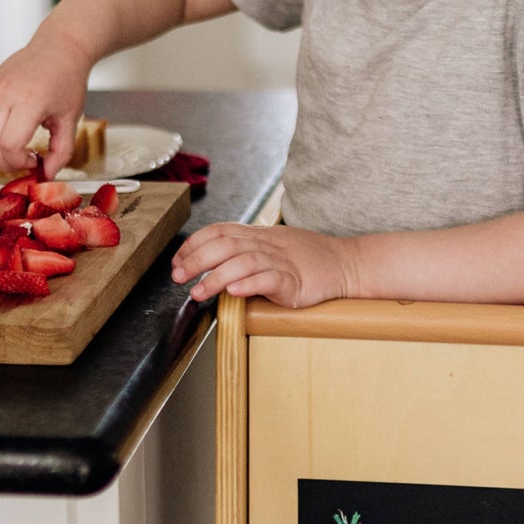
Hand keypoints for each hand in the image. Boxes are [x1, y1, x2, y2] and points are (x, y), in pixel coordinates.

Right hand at [0, 26, 89, 175]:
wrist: (59, 47)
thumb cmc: (68, 80)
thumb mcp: (71, 119)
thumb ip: (61, 151)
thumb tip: (46, 176)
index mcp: (29, 101)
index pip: (9, 144)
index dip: (18, 162)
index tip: (33, 161)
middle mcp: (5, 94)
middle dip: (5, 162)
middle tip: (23, 160)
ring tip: (9, 150)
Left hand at [171, 221, 356, 307]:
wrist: (346, 264)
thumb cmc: (309, 259)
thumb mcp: (273, 245)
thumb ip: (245, 249)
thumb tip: (211, 259)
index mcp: (259, 235)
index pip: (219, 231)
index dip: (193, 244)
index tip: (177, 261)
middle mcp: (267, 244)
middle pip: (225, 244)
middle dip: (196, 260)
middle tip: (178, 277)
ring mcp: (282, 261)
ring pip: (243, 262)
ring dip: (216, 277)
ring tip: (199, 293)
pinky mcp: (295, 281)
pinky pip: (269, 279)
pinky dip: (249, 284)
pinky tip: (234, 292)